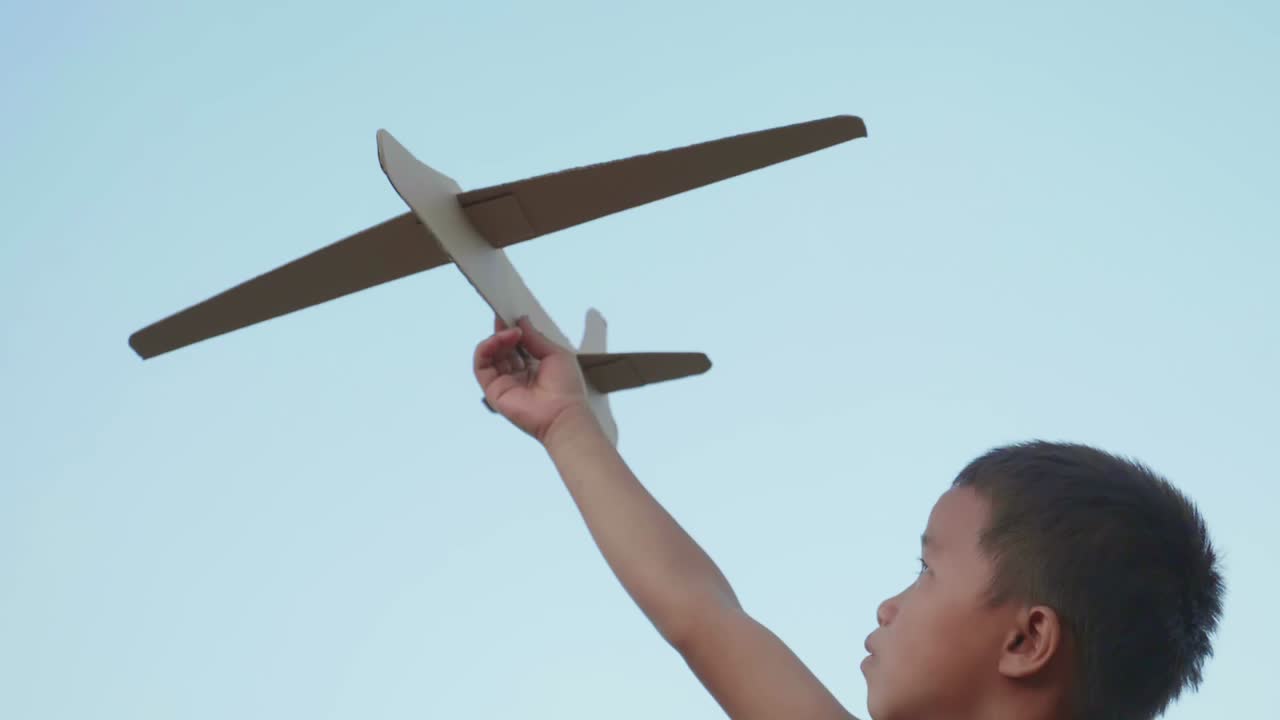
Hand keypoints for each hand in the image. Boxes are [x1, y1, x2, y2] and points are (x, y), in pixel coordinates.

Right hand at [474, 315, 591, 443]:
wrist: (563, 414)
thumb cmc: (567, 387)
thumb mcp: (555, 353)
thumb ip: (535, 337)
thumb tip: (522, 320)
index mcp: (533, 368)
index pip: (516, 345)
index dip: (512, 329)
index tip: (510, 314)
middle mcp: (517, 375)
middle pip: (501, 348)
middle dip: (502, 331)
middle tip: (505, 317)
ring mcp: (504, 383)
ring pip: (489, 355)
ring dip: (497, 338)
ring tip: (510, 332)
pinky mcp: (493, 390)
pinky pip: (481, 366)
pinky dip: (486, 349)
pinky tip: (500, 340)